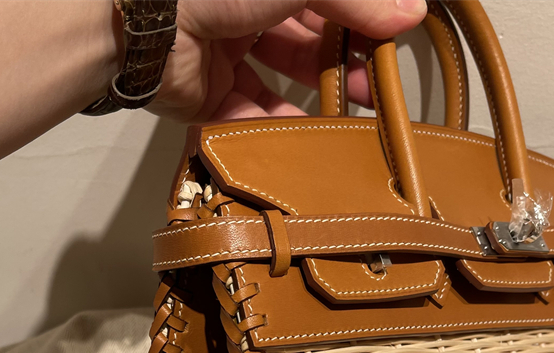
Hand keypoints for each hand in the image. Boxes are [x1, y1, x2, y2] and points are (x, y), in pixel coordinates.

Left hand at [151, 0, 426, 121]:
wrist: (144, 24)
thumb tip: (409, 12)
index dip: (359, 17)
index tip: (393, 38)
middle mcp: (242, 11)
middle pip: (304, 42)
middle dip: (341, 64)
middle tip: (374, 87)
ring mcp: (223, 54)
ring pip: (279, 82)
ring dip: (314, 100)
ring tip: (349, 119)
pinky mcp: (206, 98)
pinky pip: (247, 116)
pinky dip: (275, 129)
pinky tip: (305, 139)